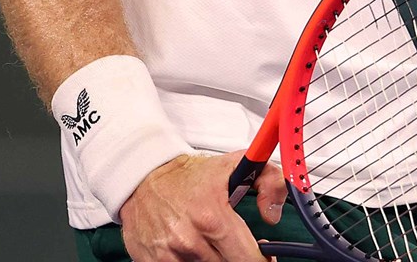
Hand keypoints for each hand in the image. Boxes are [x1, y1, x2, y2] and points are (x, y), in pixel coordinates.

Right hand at [119, 153, 285, 261]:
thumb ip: (269, 180)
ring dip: (213, 258)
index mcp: (212, 218)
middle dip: (237, 257)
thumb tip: (273, 214)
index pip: (248, 259)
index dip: (260, 259)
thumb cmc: (189, 176)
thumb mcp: (235, 165)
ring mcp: (170, 254)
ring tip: (209, 241)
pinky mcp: (152, 261)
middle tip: (235, 246)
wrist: (143, 177)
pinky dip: (190, 260)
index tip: (261, 253)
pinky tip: (190, 248)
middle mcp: (190, 240)